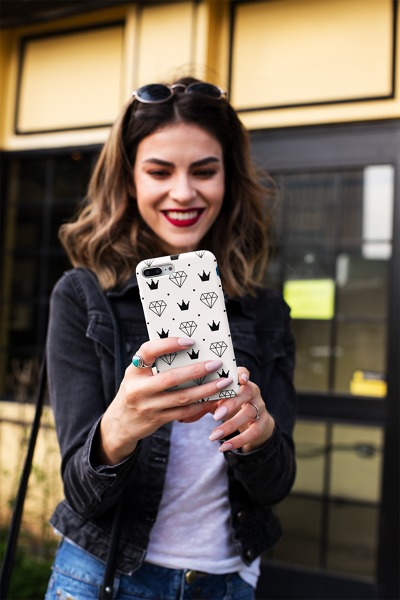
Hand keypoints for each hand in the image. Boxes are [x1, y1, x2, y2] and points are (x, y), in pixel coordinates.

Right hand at [98, 337, 232, 464]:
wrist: (120, 423)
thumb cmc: (136, 390)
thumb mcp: (137, 374)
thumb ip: (155, 363)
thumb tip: (189, 348)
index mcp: (134, 370)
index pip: (148, 351)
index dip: (169, 344)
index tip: (190, 341)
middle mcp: (139, 388)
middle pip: (171, 378)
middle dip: (197, 370)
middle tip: (216, 363)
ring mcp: (148, 406)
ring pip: (182, 397)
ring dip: (205, 390)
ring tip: (223, 382)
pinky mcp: (157, 420)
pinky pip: (183, 412)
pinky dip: (200, 405)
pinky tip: (213, 399)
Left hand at [208, 367, 274, 452]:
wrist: (250, 421)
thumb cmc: (228, 405)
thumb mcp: (216, 401)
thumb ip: (203, 404)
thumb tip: (181, 416)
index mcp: (241, 382)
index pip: (243, 373)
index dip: (242, 374)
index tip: (239, 378)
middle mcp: (253, 392)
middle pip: (247, 393)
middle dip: (232, 403)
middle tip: (215, 416)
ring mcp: (260, 407)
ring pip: (250, 413)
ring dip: (230, 425)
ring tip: (213, 436)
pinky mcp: (263, 423)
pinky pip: (253, 432)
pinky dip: (238, 441)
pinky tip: (223, 447)